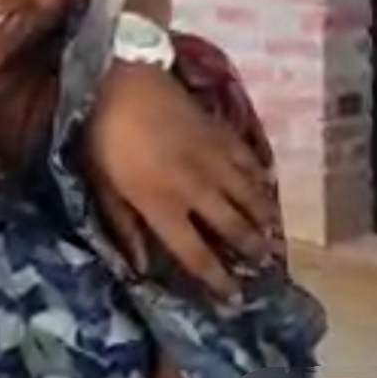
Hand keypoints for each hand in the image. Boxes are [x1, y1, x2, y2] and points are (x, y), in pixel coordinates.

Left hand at [84, 62, 277, 297]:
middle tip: (264, 266)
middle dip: (251, 250)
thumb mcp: (104, 185)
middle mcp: (196, 189)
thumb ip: (124, 226)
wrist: (126, 79)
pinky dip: (261, 179)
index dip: (216, 279)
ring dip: (263, 219)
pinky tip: (266, 187)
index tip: (233, 298)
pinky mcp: (222, 135)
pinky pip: (251, 162)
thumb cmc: (106, 136)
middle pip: (233, 227)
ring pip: (250, 197)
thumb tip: (141, 266)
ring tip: (273, 236)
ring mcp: (214, 160)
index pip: (195, 253)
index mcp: (162, 205)